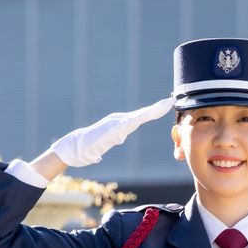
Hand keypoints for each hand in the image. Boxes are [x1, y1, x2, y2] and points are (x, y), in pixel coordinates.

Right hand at [48, 96, 175, 166]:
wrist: (76, 147)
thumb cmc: (92, 145)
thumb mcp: (109, 140)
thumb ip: (116, 136)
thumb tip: (120, 137)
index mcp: (123, 123)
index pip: (143, 116)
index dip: (156, 110)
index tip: (169, 104)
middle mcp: (120, 120)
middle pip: (143, 113)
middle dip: (158, 107)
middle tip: (171, 100)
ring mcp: (115, 124)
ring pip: (137, 117)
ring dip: (151, 112)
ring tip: (163, 107)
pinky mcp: (110, 131)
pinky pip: (126, 125)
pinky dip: (135, 121)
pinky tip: (144, 118)